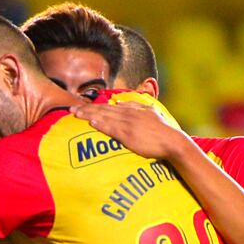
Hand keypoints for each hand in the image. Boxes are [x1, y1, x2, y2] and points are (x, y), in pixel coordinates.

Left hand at [69, 101, 186, 160]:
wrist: (172, 141)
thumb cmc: (163, 130)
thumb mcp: (150, 112)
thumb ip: (135, 106)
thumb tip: (119, 101)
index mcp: (133, 109)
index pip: (109, 106)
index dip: (94, 105)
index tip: (81, 105)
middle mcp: (129, 114)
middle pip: (103, 110)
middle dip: (86, 109)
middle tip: (70, 109)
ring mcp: (128, 124)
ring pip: (105, 117)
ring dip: (89, 115)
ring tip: (75, 114)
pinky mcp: (129, 135)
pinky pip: (112, 128)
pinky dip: (101, 124)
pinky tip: (91, 122)